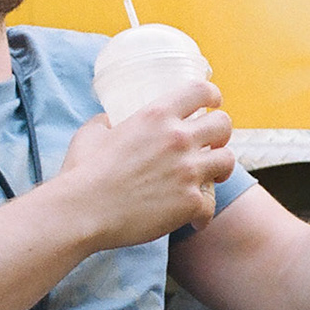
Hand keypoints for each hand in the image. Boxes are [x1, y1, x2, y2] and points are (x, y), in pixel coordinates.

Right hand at [59, 81, 235, 246]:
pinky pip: (211, 204)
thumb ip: (105, 122)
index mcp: (156, 115)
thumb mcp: (91, 134)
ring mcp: (188, 170)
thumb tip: (108, 121)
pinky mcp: (190, 202)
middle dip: (220, 134)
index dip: (212, 95)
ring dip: (220, 169)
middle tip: (211, 144)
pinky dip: (203, 213)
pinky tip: (194, 219)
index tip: (214, 103)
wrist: (83, 211)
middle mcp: (178, 138)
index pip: (201, 91)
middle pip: (223, 124)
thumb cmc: (82, 173)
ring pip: (227, 161)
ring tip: (211, 177)